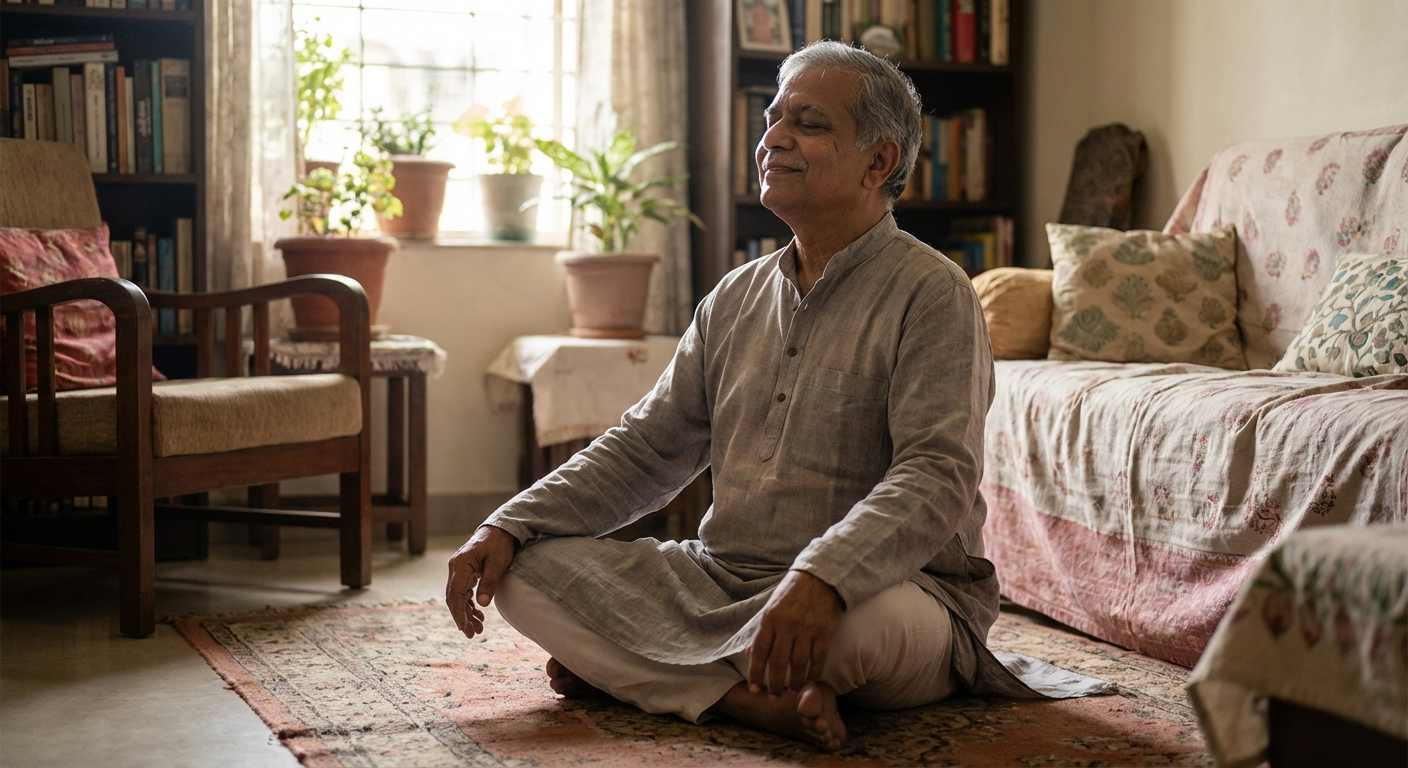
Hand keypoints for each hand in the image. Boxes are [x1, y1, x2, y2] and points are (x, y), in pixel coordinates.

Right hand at [446, 525, 517, 638]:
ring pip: (458, 597)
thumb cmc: (499, 544)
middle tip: (472, 634)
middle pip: (454, 597)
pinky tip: (478, 616)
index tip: (464, 627)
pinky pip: (464, 592)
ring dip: (466, 613)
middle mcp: (455, 567)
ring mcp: (459, 570)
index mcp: (461, 564)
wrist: (500, 529)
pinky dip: (470, 605)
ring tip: (477, 629)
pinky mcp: (466, 573)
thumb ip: (489, 583)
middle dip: (461, 617)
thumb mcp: (498, 563)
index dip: (458, 612)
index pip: (455, 593)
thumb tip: (482, 605)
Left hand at [746, 570, 844, 696]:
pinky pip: (819, 658)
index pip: (759, 651)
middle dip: (775, 684)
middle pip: (778, 663)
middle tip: (774, 697)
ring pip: (799, 664)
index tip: (754, 688)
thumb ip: (760, 630)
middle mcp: (787, 626)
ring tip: (793, 690)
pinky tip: (812, 680)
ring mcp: (807, 629)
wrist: (821, 575)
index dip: (755, 672)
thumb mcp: (771, 607)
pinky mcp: (825, 631)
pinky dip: (815, 672)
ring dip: (795, 681)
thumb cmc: (792, 592)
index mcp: (770, 619)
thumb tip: (747, 652)